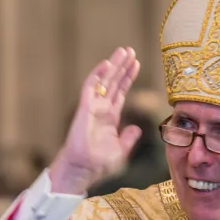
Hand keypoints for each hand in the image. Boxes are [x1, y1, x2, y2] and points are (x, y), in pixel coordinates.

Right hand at [48, 47, 141, 194]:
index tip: (136, 64)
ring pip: (104, 81)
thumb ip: (128, 138)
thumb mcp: (120, 150)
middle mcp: (101, 109)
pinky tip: (107, 64)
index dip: (128, 78)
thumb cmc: (98, 163)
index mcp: (110, 117)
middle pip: (113, 82)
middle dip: (122, 66)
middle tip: (130, 50)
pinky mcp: (84, 108)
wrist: (83, 169)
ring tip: (123, 52)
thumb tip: (136, 129)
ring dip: (113, 66)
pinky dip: (98, 75)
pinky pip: (90, 87)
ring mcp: (92, 107)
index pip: (120, 92)